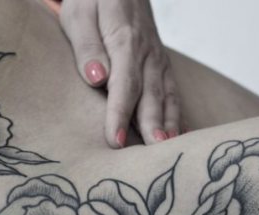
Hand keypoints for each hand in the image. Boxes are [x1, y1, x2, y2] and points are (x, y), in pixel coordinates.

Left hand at [44, 0, 180, 146]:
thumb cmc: (93, 1)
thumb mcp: (79, 15)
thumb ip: (88, 47)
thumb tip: (97, 79)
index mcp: (125, 40)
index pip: (124, 83)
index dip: (120, 114)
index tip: (115, 140)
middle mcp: (147, 53)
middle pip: (150, 95)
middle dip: (152, 126)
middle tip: (153, 155)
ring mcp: (158, 60)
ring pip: (167, 95)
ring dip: (169, 125)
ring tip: (168, 152)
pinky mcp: (161, 66)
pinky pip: (172, 93)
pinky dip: (177, 116)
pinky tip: (179, 138)